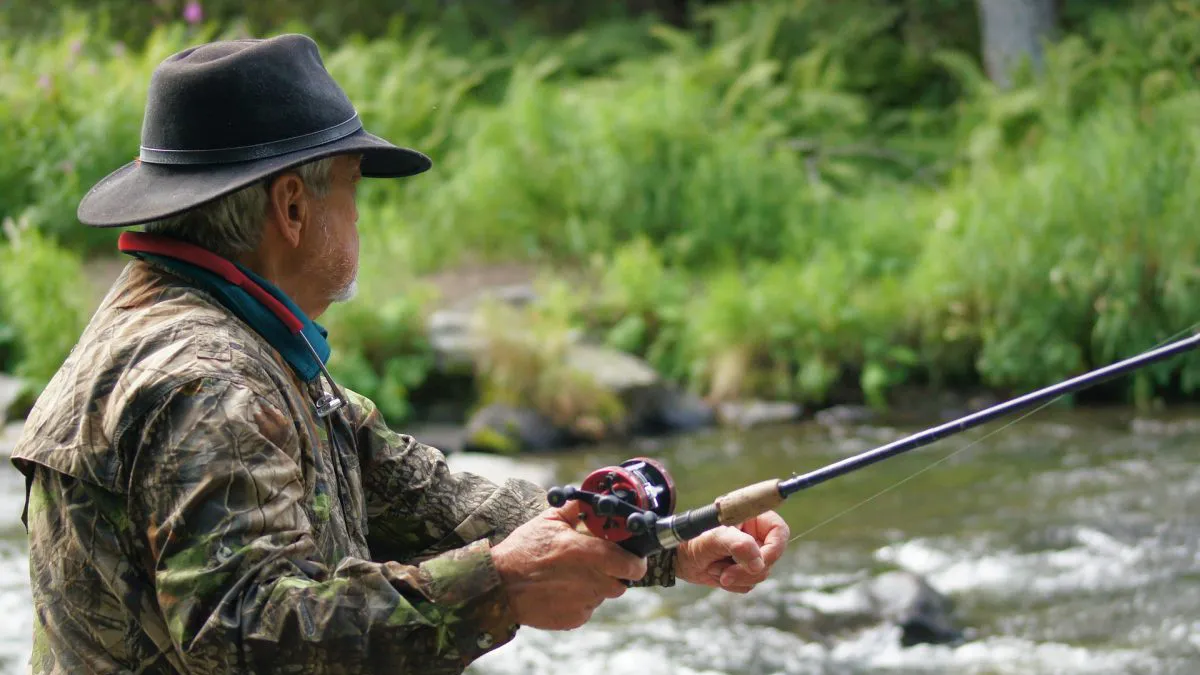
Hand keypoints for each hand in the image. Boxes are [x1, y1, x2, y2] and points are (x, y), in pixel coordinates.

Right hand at [490, 500, 647, 629]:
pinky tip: (561, 590)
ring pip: (603, 595)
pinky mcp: (573, 620)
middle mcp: (591, 581)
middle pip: (621, 582)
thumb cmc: (523, 550)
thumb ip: (576, 509)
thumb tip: (591, 499)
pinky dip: (580, 600)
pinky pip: (587, 609)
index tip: (632, 557)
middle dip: (614, 573)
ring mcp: (583, 603)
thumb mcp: (548, 521)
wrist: (499, 585)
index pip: (632, 565)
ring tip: (571, 576)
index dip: (636, 561)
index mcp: (587, 553)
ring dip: (595, 586)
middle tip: (596, 563)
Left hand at [674, 510, 789, 592]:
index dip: (775, 548)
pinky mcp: (744, 571)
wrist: (678, 558)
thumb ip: (738, 546)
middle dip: (747, 570)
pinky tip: (717, 574)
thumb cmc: (694, 539)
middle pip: (771, 558)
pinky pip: (749, 584)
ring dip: (736, 577)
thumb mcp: (714, 538)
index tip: (760, 561)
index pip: (779, 531)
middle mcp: (754, 536)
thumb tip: (759, 564)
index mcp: (752, 518)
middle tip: (726, 574)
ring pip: (760, 574)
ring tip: (714, 568)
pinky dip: (733, 584)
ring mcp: (750, 555)